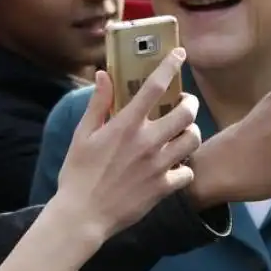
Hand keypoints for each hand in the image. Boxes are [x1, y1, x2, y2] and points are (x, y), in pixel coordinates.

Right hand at [54, 48, 199, 239]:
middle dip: (189, 103)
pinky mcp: (163, 188)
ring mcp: (158, 165)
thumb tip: (103, 74)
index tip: (179, 54)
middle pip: (185, 111)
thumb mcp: (83, 134)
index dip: (170, 66)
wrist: (83, 215)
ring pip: (193, 139)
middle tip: (183, 103)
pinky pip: (188, 171)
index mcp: (126, 125)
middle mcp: (147, 142)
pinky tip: (176, 165)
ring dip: (191, 131)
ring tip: (182, 131)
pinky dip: (185, 166)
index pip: (154, 86)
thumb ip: (98, 103)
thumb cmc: (78, 173)